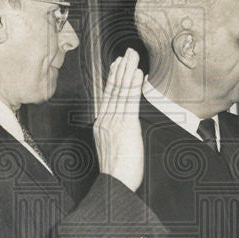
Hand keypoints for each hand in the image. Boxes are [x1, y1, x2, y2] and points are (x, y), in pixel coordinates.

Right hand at [94, 48, 144, 190]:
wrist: (116, 184)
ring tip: (132, 56)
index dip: (113, 78)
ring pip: (121, 92)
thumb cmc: (118, 173)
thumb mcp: (114, 149)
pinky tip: (137, 74)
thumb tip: (125, 125)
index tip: (117, 65)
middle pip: (113, 89)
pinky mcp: (126, 126)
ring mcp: (114, 122)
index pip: (108, 96)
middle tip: (126, 52)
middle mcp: (105, 120)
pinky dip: (133, 86)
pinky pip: (129, 101)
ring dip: (127, 71)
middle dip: (120, 69)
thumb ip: (117, 133)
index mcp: (102, 125)